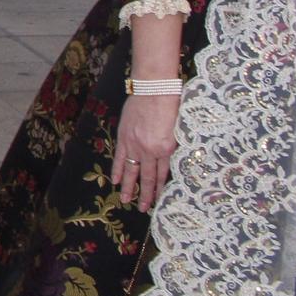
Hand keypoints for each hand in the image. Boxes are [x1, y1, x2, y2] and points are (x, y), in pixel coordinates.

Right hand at [112, 91, 180, 211]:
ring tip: (126, 200)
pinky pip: (119, 156)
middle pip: (148, 176)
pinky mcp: (124, 136)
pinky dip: (117, 169)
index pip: (164, 174)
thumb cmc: (172, 104)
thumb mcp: (180, 128)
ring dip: (129, 186)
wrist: (154, 87)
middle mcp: (150, 150)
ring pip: (131, 170)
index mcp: (166, 149)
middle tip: (143, 209)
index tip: (160, 201)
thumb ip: (174, 144)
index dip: (161, 188)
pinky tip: (115, 179)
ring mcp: (134, 143)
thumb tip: (171, 157)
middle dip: (145, 194)